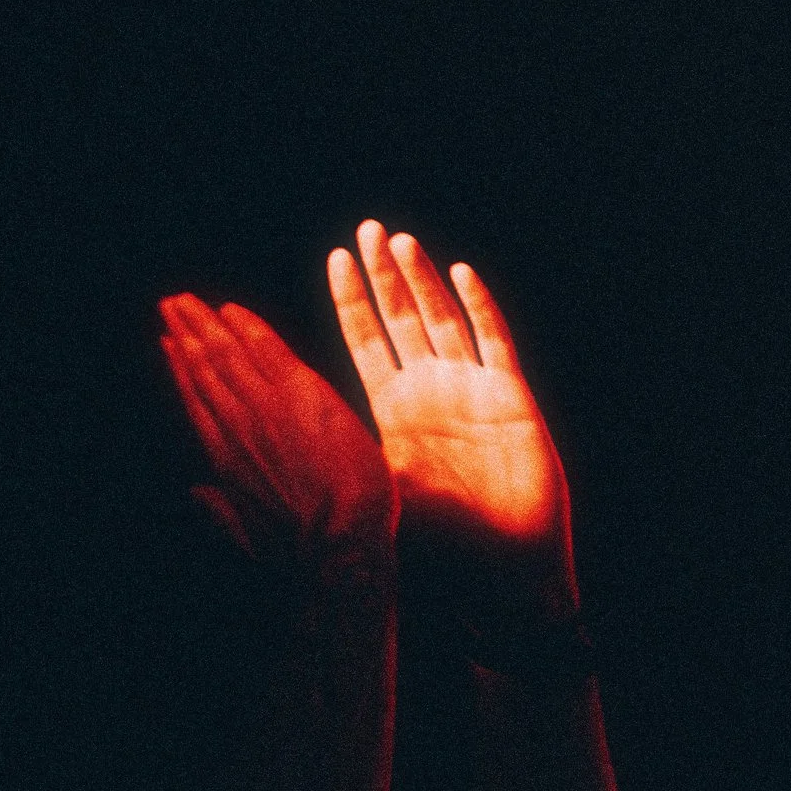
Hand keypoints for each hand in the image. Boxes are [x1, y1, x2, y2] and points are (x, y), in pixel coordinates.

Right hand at [158, 295, 395, 570]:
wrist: (342, 541)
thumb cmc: (302, 549)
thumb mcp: (248, 535)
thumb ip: (219, 511)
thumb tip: (194, 496)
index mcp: (225, 459)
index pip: (195, 402)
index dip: (179, 370)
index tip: (167, 345)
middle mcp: (236, 427)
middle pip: (202, 370)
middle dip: (185, 334)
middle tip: (169, 305)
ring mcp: (265, 407)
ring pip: (226, 354)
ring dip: (203, 323)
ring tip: (186, 300)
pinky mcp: (300, 393)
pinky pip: (267, 349)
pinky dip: (247, 327)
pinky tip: (231, 309)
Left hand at [325, 224, 575, 612]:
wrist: (503, 561)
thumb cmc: (442, 537)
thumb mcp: (376, 488)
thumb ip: (342, 457)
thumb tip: (282, 448)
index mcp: (394, 408)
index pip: (366, 341)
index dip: (351, 299)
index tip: (335, 258)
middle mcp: (429, 389)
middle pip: (401, 318)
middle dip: (382, 275)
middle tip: (365, 228)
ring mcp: (470, 387)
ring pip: (442, 318)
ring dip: (421, 279)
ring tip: (398, 240)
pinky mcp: (508, 394)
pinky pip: (492, 340)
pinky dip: (478, 305)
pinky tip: (460, 272)